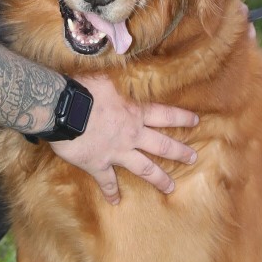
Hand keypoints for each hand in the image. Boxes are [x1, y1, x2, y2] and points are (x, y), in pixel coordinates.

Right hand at [48, 73, 197, 203]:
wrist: (64, 109)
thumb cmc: (84, 89)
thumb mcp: (107, 78)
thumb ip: (119, 79)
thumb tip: (125, 60)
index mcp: (135, 113)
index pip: (165, 115)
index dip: (181, 117)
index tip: (197, 121)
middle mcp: (131, 134)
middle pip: (161, 145)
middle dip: (178, 152)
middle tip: (192, 158)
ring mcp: (117, 152)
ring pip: (143, 168)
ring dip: (158, 178)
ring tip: (171, 188)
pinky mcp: (98, 164)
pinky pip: (107, 181)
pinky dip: (111, 192)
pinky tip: (115, 202)